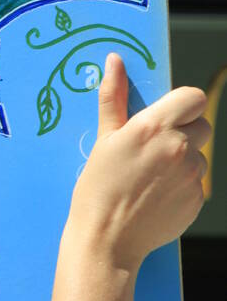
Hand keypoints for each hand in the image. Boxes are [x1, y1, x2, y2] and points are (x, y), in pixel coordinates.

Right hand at [67, 53, 209, 273]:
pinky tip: (157, 195)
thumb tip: (115, 60)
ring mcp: (191, 175)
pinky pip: (197, 182)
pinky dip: (182, 185)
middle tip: (155, 149)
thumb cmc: (97, 187)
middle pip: (201, 125)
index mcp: (153, 127)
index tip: (167, 116)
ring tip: (151, 177)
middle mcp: (178, 148)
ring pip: (200, 155)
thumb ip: (113, 97)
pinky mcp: (197, 199)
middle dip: (184, 131)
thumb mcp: (103, 138)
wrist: (106, 239)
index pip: (193, 97)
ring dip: (183, 160)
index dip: (182, 104)